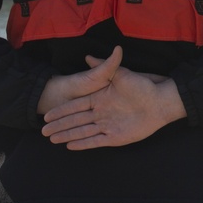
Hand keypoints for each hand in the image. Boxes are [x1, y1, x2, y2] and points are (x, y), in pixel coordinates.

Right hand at [40, 55, 186, 149]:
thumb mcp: (122, 74)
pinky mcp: (116, 137)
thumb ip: (105, 67)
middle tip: (43, 130)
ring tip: (52, 139)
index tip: (48, 114)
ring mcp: (108, 125)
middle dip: (59, 125)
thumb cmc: (142, 86)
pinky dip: (83, 144)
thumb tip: (88, 57)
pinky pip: (96, 141)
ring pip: (83, 132)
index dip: (62, 111)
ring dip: (67, 135)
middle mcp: (101, 113)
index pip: (77, 106)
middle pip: (76, 120)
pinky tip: (70, 145)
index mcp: (100, 99)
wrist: (159, 101)